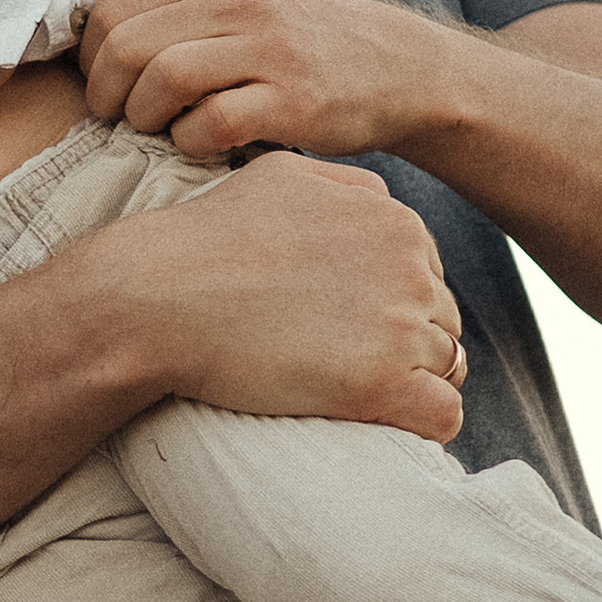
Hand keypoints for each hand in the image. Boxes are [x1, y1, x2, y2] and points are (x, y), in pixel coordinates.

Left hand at [79, 0, 467, 162]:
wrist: (395, 66)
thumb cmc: (294, 43)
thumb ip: (170, 9)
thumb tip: (82, 45)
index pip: (109, 9)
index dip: (91, 60)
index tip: (107, 86)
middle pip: (126, 45)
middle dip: (107, 95)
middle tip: (120, 118)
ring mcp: (267, 46)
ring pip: (162, 79)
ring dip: (144, 119)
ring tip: (159, 130)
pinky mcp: (293, 98)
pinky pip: (210, 123)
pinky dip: (190, 143)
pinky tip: (203, 144)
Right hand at [113, 151, 467, 440]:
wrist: (154, 298)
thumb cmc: (202, 239)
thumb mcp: (281, 177)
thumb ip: (347, 188)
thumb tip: (382, 205)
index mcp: (394, 219)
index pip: (428, 274)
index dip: (391, 305)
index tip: (343, 326)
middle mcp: (410, 267)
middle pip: (442, 320)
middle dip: (405, 344)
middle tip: (342, 365)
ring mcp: (399, 325)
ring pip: (448, 366)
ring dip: (410, 384)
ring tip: (353, 397)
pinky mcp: (380, 383)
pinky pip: (443, 415)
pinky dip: (422, 425)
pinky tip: (383, 424)